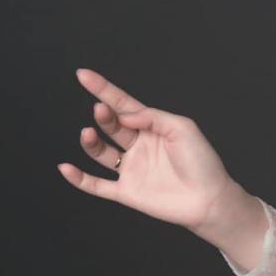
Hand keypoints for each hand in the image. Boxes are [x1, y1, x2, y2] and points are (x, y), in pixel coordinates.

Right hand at [57, 66, 237, 231]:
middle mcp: (138, 146)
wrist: (210, 200)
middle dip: (104, 116)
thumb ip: (152, 117)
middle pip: (111, 125)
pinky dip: (79, 178)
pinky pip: (97, 185)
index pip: (123, 104)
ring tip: (88, 132)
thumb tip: (124, 114)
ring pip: (101, 152)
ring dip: (91, 141)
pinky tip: (65, 168)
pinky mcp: (127, 192)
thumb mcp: (182, 128)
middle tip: (101, 110)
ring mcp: (131, 169)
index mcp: (152, 127)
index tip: (83, 75)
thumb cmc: (202, 162)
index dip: (104, 90)